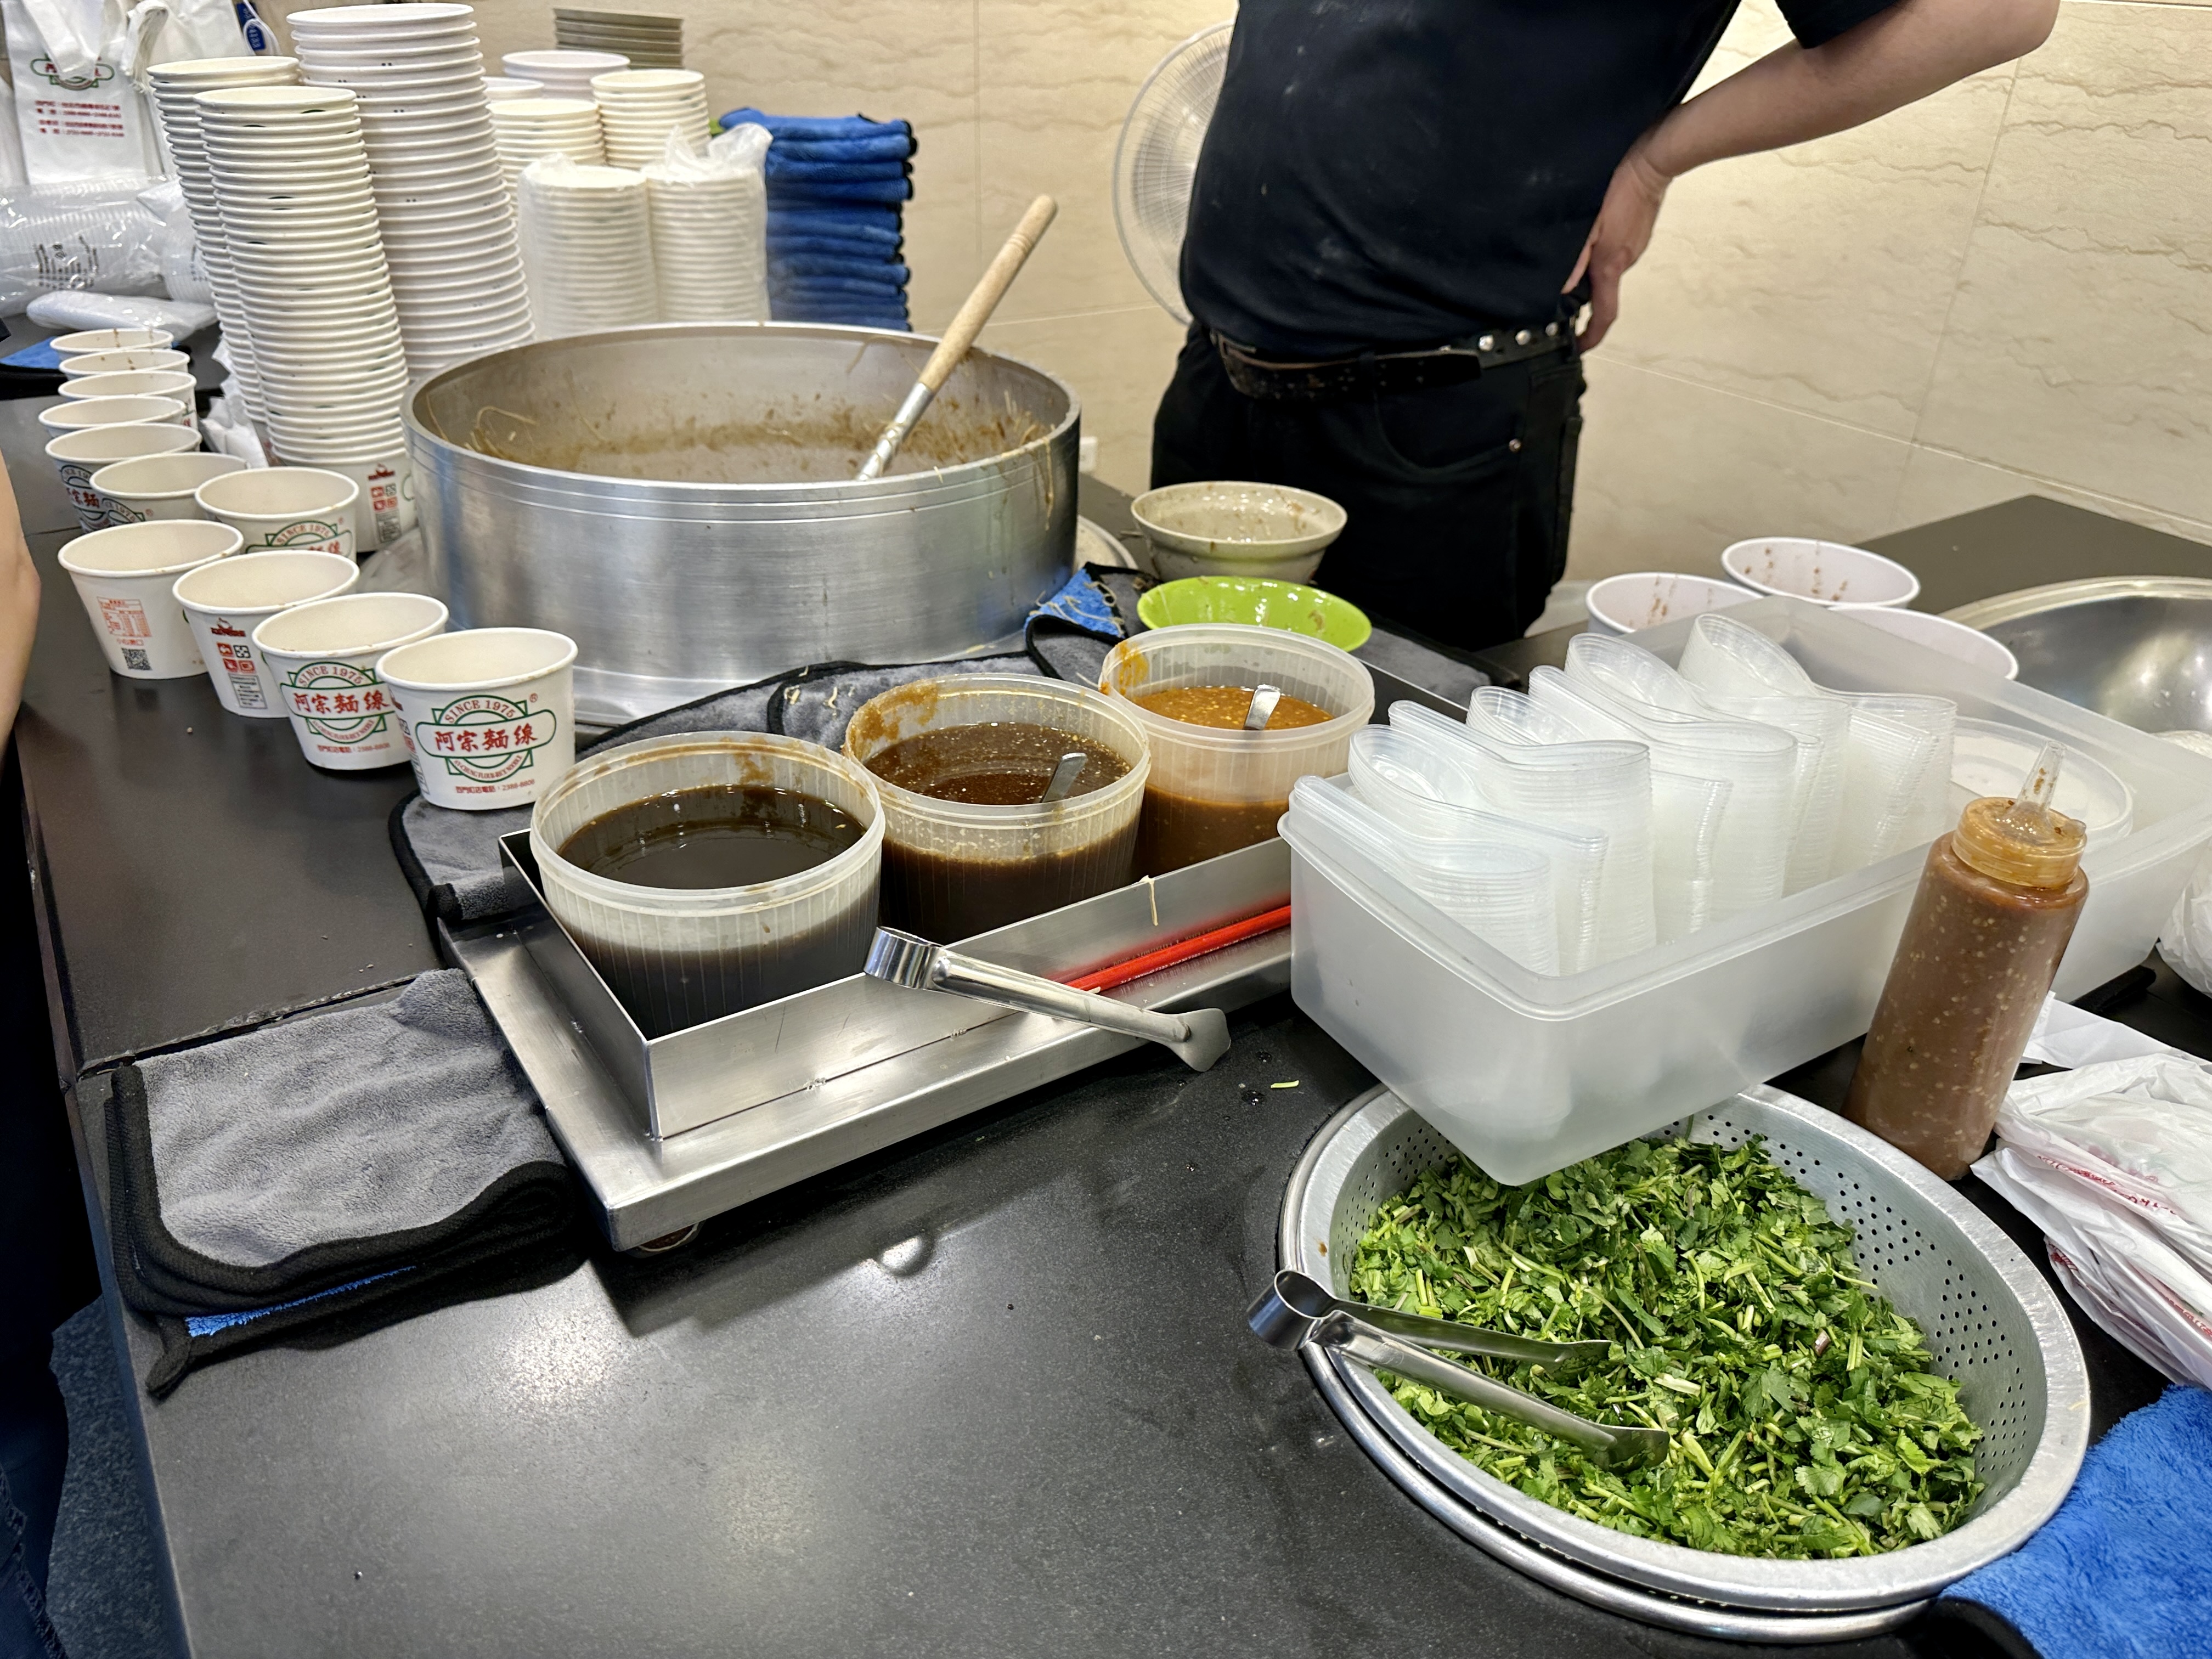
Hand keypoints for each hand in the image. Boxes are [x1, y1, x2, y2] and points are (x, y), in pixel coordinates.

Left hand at [1564, 141, 1671, 351]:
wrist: (1651, 164)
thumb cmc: (1621, 188)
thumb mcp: (1588, 223)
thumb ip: (1575, 258)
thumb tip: (1562, 288)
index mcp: (1611, 265)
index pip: (1604, 314)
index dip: (1591, 336)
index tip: (1579, 346)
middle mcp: (1625, 261)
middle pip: (1602, 292)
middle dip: (1583, 297)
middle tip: (1561, 291)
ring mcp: (1633, 249)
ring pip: (1607, 270)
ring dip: (1591, 269)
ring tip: (1576, 253)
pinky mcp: (1636, 236)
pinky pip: (1616, 253)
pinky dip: (1602, 253)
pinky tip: (1593, 235)